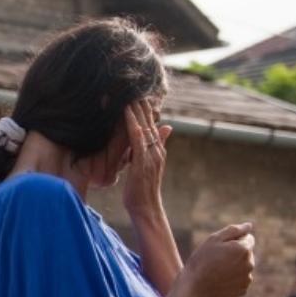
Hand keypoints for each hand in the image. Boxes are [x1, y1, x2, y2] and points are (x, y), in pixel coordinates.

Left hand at [122, 99, 170, 215]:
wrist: (146, 208)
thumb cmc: (143, 189)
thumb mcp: (148, 165)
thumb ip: (156, 147)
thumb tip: (166, 128)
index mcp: (156, 151)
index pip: (152, 125)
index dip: (146, 110)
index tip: (139, 94)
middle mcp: (156, 151)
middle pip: (150, 123)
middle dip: (143, 106)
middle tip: (135, 88)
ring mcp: (150, 157)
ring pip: (145, 129)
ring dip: (138, 113)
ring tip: (131, 96)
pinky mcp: (142, 164)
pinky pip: (138, 143)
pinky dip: (134, 129)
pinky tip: (130, 118)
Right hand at [186, 224, 256, 296]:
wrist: (194, 286)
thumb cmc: (201, 260)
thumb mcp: (213, 239)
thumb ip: (233, 230)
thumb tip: (249, 226)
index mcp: (243, 249)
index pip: (249, 238)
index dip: (234, 240)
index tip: (221, 247)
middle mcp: (250, 264)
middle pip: (247, 254)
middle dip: (236, 254)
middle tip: (217, 259)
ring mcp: (247, 278)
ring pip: (244, 267)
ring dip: (235, 266)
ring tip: (217, 271)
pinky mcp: (243, 290)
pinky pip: (241, 280)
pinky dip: (233, 279)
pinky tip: (220, 280)